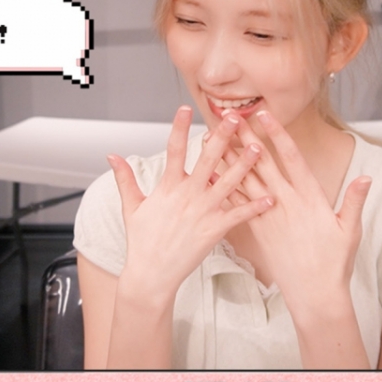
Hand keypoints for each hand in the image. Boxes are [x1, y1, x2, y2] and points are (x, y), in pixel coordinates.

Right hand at [110, 106, 272, 305]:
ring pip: (228, 182)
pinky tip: (269, 197)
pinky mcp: (214, 230)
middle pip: (207, 159)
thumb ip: (125, 178)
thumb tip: (112, 156)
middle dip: (222, 137)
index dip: (179, 127)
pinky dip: (254, 207)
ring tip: (258, 147)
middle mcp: (187, 196)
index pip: (174, 149)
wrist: (151, 274)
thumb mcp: (131, 207)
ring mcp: (202, 212)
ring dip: (244, 164)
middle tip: (235, 117)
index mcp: (168, 187)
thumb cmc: (142, 241)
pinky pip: (238, 215)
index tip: (185, 107)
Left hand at [224, 110, 371, 315]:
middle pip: (262, 164)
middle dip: (244, 137)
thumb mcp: (350, 230)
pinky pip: (237, 204)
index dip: (277, 135)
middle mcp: (286, 203)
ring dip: (229, 158)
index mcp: (310, 198)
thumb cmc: (334, 262)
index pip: (291, 159)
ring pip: (245, 181)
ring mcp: (269, 216)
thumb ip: (354, 200)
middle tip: (230, 115)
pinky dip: (223, 187)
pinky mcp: (257, 230)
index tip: (264, 115)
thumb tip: (366, 177)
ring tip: (212, 138)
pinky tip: (210, 174)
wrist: (314, 294)